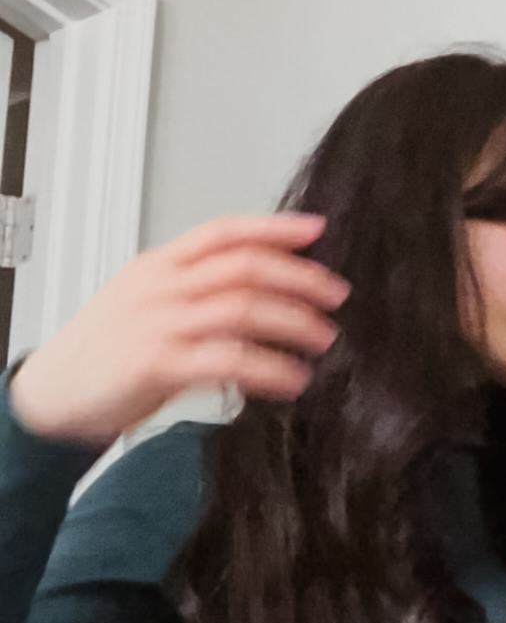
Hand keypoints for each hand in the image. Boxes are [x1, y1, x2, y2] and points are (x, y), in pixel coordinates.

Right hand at [9, 213, 348, 449]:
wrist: (52, 395)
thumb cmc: (102, 355)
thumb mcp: (145, 307)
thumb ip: (195, 297)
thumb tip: (257, 300)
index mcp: (157, 267)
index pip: (222, 232)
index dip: (273, 227)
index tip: (316, 230)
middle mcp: (159, 288)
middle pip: (243, 266)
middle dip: (299, 278)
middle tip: (336, 295)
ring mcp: (158, 323)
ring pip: (242, 308)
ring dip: (293, 322)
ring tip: (323, 339)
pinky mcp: (157, 364)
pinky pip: (228, 360)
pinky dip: (270, 369)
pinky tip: (293, 379)